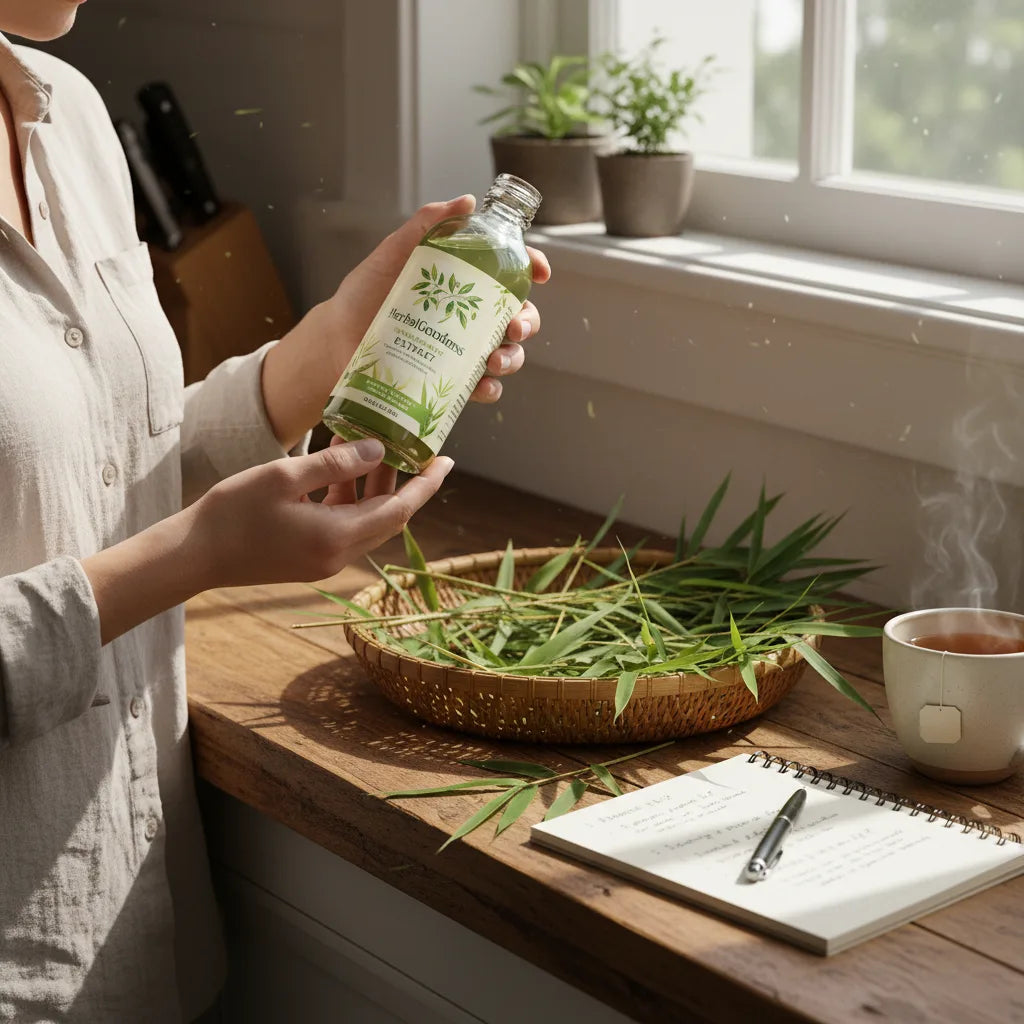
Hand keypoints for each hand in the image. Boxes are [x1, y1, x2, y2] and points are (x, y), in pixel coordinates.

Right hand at [190, 438, 452, 587]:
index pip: (399, 510)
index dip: (425, 484)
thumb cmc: (232, 512)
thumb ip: (335, 463)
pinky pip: (344, 526)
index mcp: (338, 537)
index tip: (446, 460)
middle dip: (401, 480)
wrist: (193, 555)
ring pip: (365, 519)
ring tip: (365, 443)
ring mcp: (324, 560)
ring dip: (370, 486)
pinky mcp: (309, 558)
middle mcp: (338, 555)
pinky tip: (336, 467)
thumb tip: (377, 449)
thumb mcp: (284, 476)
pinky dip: (347, 497)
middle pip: (387, 516)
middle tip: (407, 443)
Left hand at [323, 196, 551, 401]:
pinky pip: (481, 388)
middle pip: (518, 318)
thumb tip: (466, 202)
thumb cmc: (365, 294)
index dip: (531, 267)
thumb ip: (427, 224)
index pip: (510, 272)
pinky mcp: (449, 380)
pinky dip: (489, 388)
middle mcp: (470, 317)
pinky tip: (482, 385)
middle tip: (513, 327)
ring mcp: (461, 350)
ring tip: (494, 359)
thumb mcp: (395, 251)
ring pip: (507, 355)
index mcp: (465, 282)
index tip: (539, 272)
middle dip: (527, 322)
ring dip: (512, 358)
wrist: (336, 339)